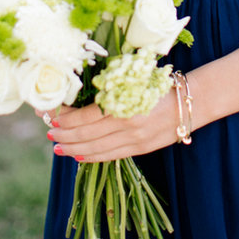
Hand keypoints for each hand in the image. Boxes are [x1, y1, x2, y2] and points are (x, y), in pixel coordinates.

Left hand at [36, 90, 178, 161]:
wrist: (190, 102)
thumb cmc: (161, 84)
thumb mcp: (135, 81)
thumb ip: (112, 90)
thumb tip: (81, 96)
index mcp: (125, 103)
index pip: (87, 116)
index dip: (67, 118)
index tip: (52, 116)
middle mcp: (128, 124)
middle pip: (87, 134)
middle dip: (65, 135)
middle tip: (48, 133)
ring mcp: (135, 139)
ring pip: (96, 148)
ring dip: (73, 149)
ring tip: (57, 147)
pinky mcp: (141, 149)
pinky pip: (111, 156)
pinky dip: (92, 157)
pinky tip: (78, 156)